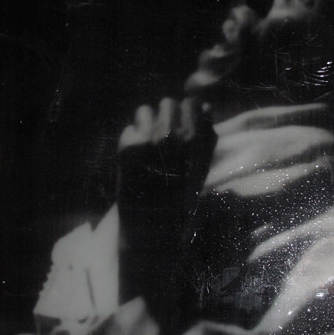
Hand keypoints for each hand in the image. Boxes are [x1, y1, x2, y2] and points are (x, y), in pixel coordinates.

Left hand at [116, 97, 216, 312]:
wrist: (152, 231)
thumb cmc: (181, 204)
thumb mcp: (203, 170)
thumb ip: (206, 137)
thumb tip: (205, 107)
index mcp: (198, 141)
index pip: (192, 102)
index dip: (185, 112)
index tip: (181, 125)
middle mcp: (175, 135)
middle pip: (168, 103)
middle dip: (165, 116)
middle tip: (162, 138)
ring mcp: (149, 139)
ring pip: (145, 110)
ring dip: (146, 124)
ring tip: (148, 147)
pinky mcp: (127, 146)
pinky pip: (129, 129)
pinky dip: (131, 141)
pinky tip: (135, 161)